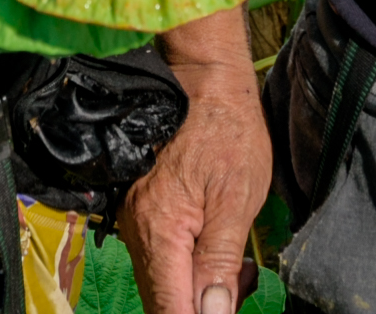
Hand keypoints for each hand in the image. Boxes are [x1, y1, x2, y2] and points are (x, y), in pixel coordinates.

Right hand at [120, 45, 270, 313]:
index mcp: (161, 230)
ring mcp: (135, 222)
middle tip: (240, 291)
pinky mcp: (141, 214)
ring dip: (196, 292)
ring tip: (238, 272)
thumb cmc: (228, 135)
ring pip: (162, 284)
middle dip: (201, 308)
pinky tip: (218, 254)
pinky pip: (161, 260)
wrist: (205, 85)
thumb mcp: (237, 201)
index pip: (171, 307)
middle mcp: (137, 231)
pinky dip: (189, 270)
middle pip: (162, 301)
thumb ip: (221, 263)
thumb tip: (213, 313)